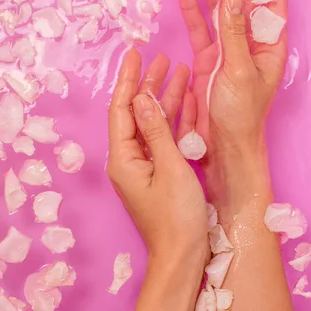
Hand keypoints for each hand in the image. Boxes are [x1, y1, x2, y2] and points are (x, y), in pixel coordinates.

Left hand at [108, 49, 207, 266]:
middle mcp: (129, 160)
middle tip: (162, 58)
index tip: (135, 54)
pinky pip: (165, 140)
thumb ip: (157, 131)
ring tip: (180, 72)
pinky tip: (188, 103)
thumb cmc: (178, 217)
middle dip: (148, 85)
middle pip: (136, 114)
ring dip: (165, 99)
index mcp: (123, 158)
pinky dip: (175, 121)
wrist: (183, 256)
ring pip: (153, 125)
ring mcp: (144, 167)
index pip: (121, 109)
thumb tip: (142, 98)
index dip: (128, 80)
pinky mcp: (159, 174)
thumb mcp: (171, 168)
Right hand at [178, 0, 287, 202]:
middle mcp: (248, 44)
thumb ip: (234, 33)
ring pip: (217, 10)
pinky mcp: (207, 61)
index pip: (270, 1)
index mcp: (267, 46)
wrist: (224, 145)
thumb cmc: (241, 114)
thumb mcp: (239, 71)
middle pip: (241, 0)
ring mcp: (226, 51)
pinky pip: (199, 29)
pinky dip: (191, 10)